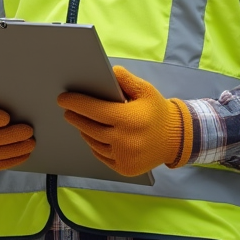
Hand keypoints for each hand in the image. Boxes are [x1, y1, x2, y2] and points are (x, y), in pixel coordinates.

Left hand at [57, 66, 192, 175]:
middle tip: (67, 109)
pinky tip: (92, 135)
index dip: (76, 103)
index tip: (62, 99)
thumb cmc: (157, 111)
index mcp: (128, 119)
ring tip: (79, 120)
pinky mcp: (124, 168)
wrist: (177, 139)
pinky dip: (94, 145)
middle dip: (75, 117)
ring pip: (93, 142)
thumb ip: (126, 79)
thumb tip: (109, 71)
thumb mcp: (145, 90)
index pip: (94, 110)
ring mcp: (124, 157)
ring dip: (84, 130)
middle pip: (89, 127)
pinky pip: (101, 155)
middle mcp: (125, 140)